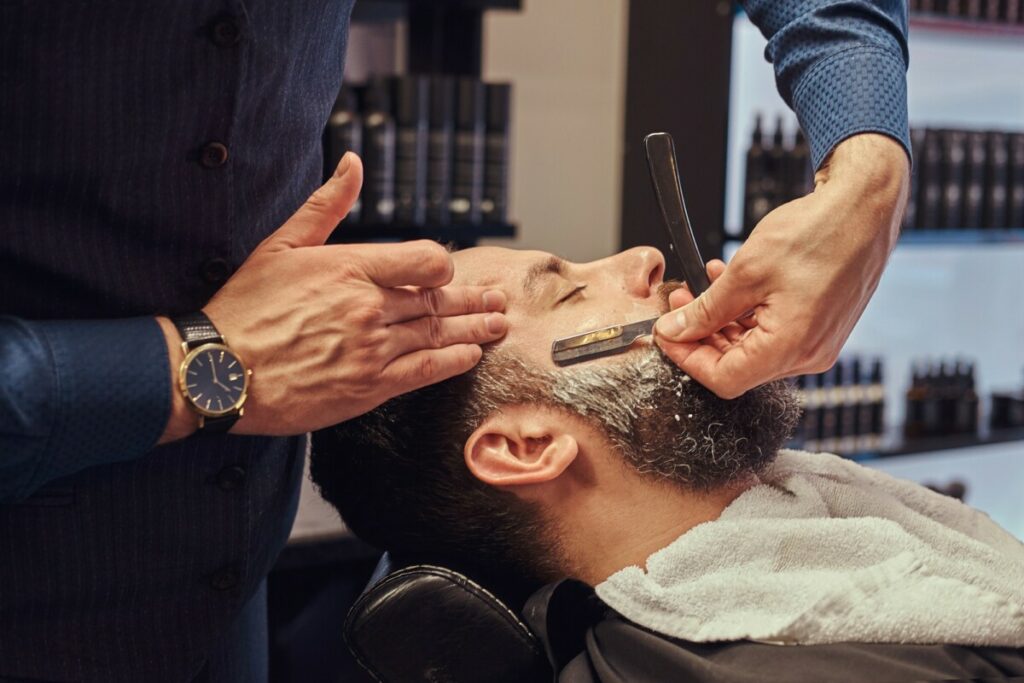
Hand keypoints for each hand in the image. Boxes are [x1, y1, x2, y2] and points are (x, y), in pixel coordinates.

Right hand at [158, 152, 507, 440]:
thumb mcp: (281, 244)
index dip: (443, 265)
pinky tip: (471, 356)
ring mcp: (372, 348)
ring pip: (439, 334)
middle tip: (496, 299)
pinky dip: (454, 361)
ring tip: (496, 324)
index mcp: (351, 267)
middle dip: (473, 299)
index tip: (448, 271)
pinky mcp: (369, 386)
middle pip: (438, 299)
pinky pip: (426, 371)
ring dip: (474, 329)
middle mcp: (369, 306)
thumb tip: (352, 163)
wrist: (219, 372)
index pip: (425, 259)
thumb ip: (326, 205)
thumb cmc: (244, 307)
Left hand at [654, 133, 909, 397]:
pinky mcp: (821, 327)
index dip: (687, 359)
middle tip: (678, 305)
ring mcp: (818, 343)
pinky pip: (773, 332)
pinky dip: (746, 315)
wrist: (864, 208)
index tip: (666, 334)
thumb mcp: (746, 272)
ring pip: (753, 349)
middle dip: (701, 337)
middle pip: (737, 366)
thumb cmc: (817, 233)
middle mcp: (809, 355)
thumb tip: (674, 331)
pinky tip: (728, 285)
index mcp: (791, 347)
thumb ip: (706, 310)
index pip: (723, 379)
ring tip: (699, 287)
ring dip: (720, 322)